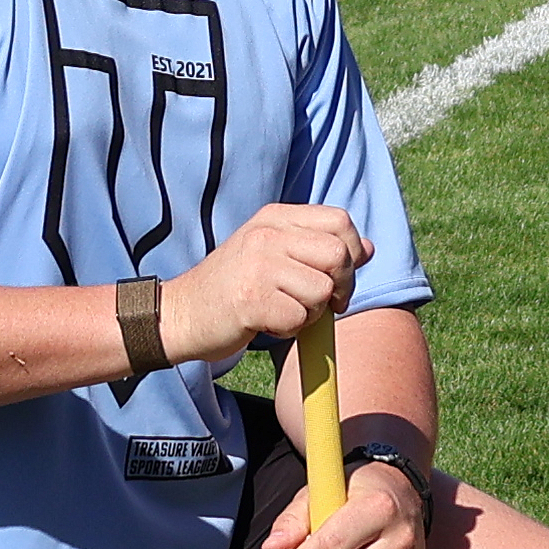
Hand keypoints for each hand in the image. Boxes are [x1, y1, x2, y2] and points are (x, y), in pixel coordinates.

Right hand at [159, 203, 365, 370]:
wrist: (181, 313)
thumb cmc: (234, 287)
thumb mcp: (274, 254)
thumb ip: (317, 248)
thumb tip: (367, 248)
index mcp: (275, 218)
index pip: (340, 221)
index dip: (351, 253)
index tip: (336, 277)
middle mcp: (267, 234)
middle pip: (339, 255)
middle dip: (340, 287)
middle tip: (321, 304)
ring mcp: (258, 265)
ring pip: (322, 290)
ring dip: (311, 312)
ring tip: (282, 311)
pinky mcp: (251, 299)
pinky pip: (299, 319)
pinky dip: (289, 330)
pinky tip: (266, 323)